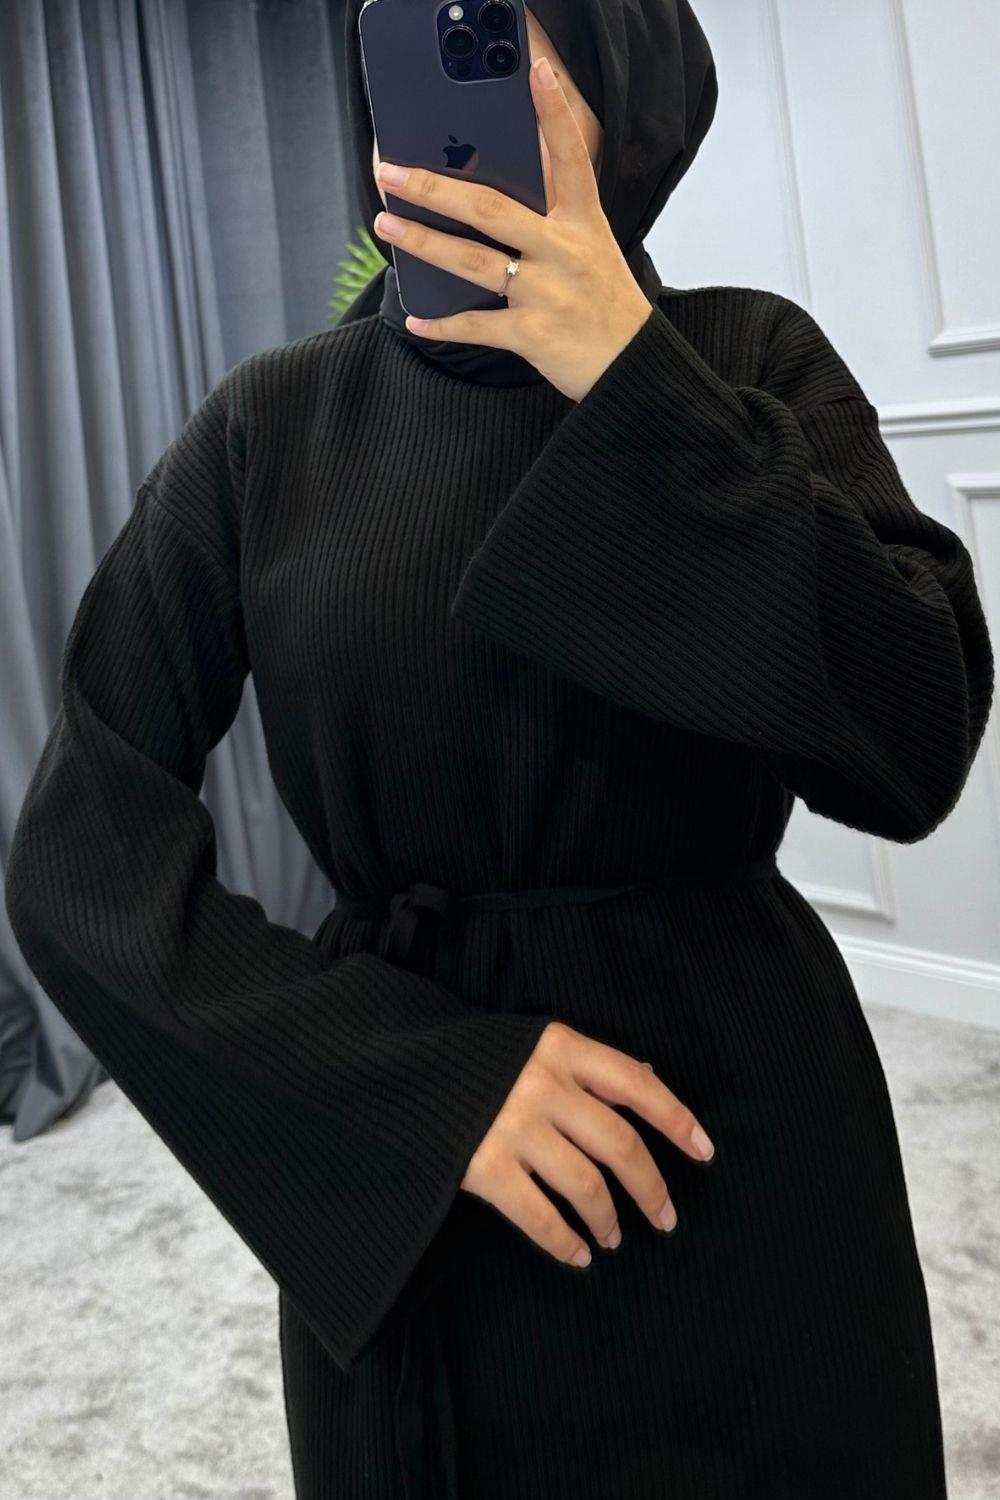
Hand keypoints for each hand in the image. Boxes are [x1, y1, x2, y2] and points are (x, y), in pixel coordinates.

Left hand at [372, 54, 653, 403]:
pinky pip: (476, 326)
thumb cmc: (606, 305)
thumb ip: (553, 218)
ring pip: (473, 261)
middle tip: (391, 174)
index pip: (571, 158)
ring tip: (387, 228)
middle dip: (436, 188)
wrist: (633, 366)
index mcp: (584, 222)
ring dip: (424, 243)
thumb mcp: (592, 249)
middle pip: (491, 209)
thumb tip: (490, 195)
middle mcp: (564, 251)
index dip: (555, 113)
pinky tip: (417, 319)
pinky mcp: (534, 335)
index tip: (537, 71)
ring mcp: (547, 293)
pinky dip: (443, 324)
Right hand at [460, 1021, 715, 1267]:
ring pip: (586, 1185)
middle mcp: (542, 1084)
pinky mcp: (483, 1167)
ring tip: (615, 1238)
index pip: (636, 1083)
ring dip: (608, 1219)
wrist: (395, 1070)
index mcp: (559, 1046)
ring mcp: (512, 1127)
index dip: (677, 1118)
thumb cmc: (471, 1058)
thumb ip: (583, 1062)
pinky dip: (564, 1242)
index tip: (706, 1151)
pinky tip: (577, 1256)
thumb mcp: (530, 1043)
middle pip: (620, 1143)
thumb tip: (645, 1073)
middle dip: (651, 1187)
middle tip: (666, 1218)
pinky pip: (540, 1215)